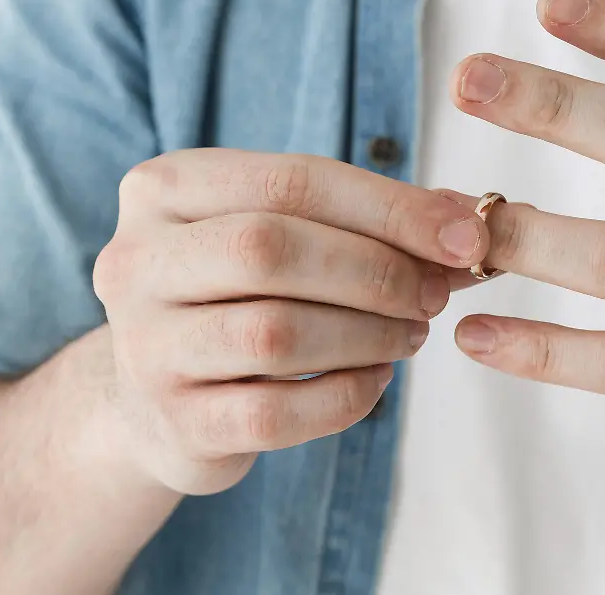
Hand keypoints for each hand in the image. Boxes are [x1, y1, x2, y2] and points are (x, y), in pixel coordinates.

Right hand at [92, 149, 489, 494]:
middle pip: (271, 249)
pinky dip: (346, 396)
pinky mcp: (174, 422)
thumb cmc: (235, 295)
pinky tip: (375, 380)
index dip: (389, 208)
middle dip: (376, 270)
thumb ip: (364, 220)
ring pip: (275, 332)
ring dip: (369, 334)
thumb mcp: (280, 234)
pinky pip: (277, 411)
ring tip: (412, 333)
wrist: (154, 399)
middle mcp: (135, 261)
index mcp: (162, 189)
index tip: (465, 235)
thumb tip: (468, 222)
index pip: (289, 182)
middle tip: (437, 292)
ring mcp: (146, 347)